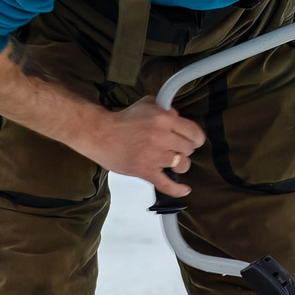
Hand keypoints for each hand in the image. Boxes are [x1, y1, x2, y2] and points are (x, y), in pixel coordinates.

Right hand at [83, 97, 208, 195]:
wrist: (99, 134)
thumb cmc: (121, 120)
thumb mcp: (146, 104)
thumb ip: (164, 108)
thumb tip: (177, 116)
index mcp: (164, 119)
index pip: (194, 132)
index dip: (195, 137)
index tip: (191, 139)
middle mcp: (163, 137)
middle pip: (189, 149)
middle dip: (184, 148)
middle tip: (173, 148)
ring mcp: (155, 156)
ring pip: (182, 165)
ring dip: (179, 164)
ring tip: (171, 162)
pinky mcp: (146, 171)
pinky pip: (167, 184)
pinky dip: (177, 189)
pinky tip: (185, 190)